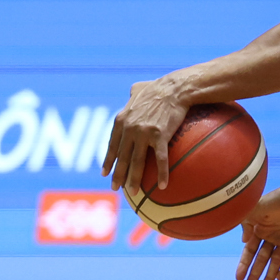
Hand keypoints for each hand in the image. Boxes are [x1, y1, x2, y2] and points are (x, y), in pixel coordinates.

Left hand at [104, 76, 189, 191]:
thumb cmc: (157, 87)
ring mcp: (143, 133)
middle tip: (115, 188)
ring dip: (133, 179)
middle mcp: (129, 128)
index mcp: (121, 120)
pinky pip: (160, 160)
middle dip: (117, 174)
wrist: (175, 87)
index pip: (112, 145)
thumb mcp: (138, 89)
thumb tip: (131, 93)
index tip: (104, 173)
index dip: (108, 160)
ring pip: (136, 161)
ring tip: (131, 192)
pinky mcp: (160, 136)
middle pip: (121, 157)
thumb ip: (131, 96)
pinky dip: (161, 174)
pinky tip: (163, 186)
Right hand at [236, 186, 279, 279]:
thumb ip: (246, 222)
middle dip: (255, 275)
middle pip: (261, 260)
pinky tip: (279, 278)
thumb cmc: (278, 199)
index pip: (250, 251)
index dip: (244, 264)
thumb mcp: (256, 208)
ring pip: (275, 262)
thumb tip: (243, 241)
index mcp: (260, 229)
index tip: (239, 278)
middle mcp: (271, 236)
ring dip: (269, 276)